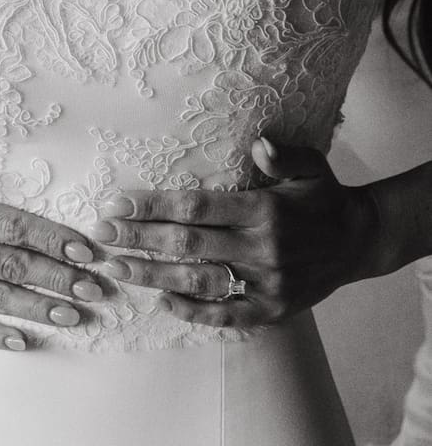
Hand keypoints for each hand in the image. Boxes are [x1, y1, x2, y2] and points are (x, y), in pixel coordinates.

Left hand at [90, 139, 375, 330]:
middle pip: (187, 244)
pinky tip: (162, 299)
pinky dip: (193, 311)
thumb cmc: (323, 195)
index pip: (196, 207)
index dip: (153, 206)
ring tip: (117, 267)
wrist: (359, 240)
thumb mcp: (310, 164)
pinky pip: (226, 315)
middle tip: (101, 234)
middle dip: (139, 239)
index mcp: (264, 210)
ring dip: (152, 275)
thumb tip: (258, 144)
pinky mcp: (272, 310)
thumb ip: (282, 155)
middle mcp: (262, 248)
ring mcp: (267, 283)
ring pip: (198, 282)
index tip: (117, 204)